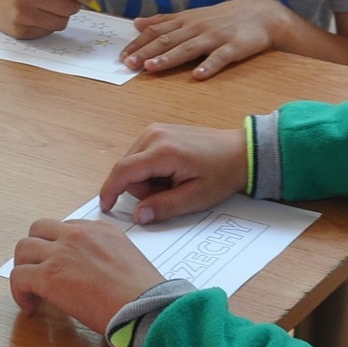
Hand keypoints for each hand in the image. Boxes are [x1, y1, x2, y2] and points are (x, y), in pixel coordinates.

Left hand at [9, 216, 161, 333]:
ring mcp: (61, 253)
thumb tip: (95, 275)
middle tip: (39, 270)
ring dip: (24, 267)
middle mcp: (78, 235)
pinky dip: (19, 292)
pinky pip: (19, 277)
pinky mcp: (49, 275)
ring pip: (23, 248)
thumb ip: (108, 258)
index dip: (59, 246)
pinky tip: (31, 306)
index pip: (67, 227)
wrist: (145, 307)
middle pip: (39, 229)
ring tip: (32, 288)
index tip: (60, 264)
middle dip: (36, 249)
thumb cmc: (145, 294)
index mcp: (101, 230)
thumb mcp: (129, 261)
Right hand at [99, 123, 245, 222]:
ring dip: (147, 179)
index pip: (123, 171)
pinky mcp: (158, 131)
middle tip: (171, 193)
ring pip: (132, 164)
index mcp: (162, 151)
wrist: (241, 151)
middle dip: (143, 189)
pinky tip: (172, 172)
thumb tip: (139, 216)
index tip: (106, 208)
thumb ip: (165, 207)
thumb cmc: (222, 173)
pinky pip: (141, 156)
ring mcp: (155, 130)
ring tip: (174, 181)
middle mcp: (153, 135)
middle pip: (127, 170)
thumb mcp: (196, 198)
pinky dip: (151, 169)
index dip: (110, 191)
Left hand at [121, 0, 286, 79]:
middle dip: (146, 52)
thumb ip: (164, 21)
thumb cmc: (222, 18)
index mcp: (185, 22)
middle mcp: (196, 28)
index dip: (138, 44)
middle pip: (167, 40)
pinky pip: (220, 57)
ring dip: (169, 58)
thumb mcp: (191, 16)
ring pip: (188, 48)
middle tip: (128, 64)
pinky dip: (209, 65)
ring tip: (151, 68)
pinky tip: (198, 75)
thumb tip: (137, 23)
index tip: (121, 57)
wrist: (261, 14)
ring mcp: (215, 37)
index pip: (156, 32)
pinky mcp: (234, 47)